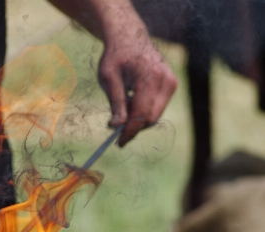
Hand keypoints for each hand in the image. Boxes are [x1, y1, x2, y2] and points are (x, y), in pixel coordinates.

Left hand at [98, 10, 176, 145]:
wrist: (130, 38)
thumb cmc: (115, 57)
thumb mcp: (108, 79)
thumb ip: (115, 103)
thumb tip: (117, 127)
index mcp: (148, 77)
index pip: (141, 114)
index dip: (130, 132)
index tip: (119, 143)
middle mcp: (165, 80)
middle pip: (150, 117)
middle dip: (133, 127)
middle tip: (117, 128)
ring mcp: (171, 82)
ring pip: (155, 115)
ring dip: (138, 118)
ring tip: (123, 103)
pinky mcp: (172, 84)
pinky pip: (158, 107)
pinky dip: (144, 110)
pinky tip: (132, 98)